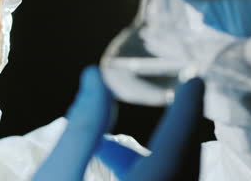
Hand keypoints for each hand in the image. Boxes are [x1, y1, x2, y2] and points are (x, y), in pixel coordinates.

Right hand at [32, 66, 204, 180]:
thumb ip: (80, 128)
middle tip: (175, 97)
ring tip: (106, 143)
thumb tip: (95, 78)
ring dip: (149, 153)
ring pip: (169, 173)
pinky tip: (103, 160)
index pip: (176, 146)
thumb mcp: (56, 175)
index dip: (187, 111)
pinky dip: (140, 169)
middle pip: (181, 162)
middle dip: (174, 128)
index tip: (194, 80)